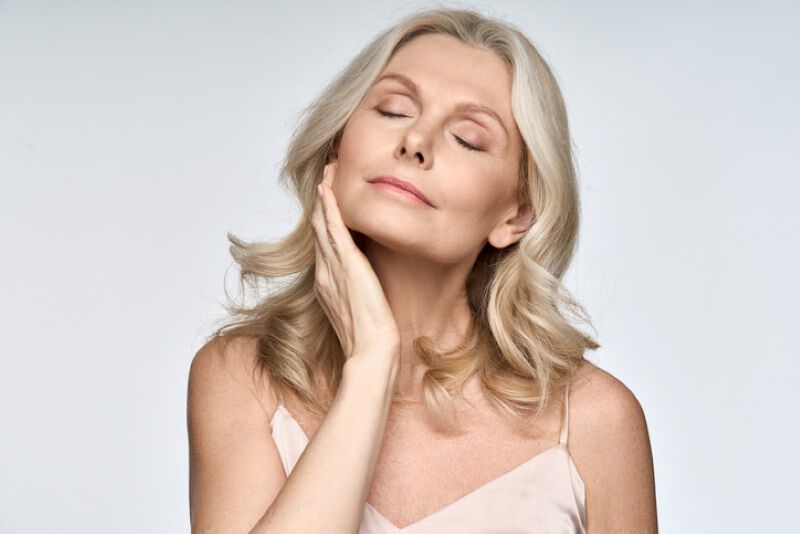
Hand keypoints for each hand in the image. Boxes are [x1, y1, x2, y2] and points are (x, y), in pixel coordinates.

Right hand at [311, 163, 400, 361]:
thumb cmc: (369, 337)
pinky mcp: (347, 264)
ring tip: (327, 172)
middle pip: (318, 228)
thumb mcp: (359, 309)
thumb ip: (356, 294)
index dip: (324, 220)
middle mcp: (324, 272)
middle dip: (322, 202)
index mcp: (326, 283)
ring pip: (324, 223)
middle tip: (325, 175)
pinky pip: (334, 228)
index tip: (328, 200)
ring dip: (325, 196)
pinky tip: (328, 189)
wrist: (371, 350)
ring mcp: (333, 267)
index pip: (323, 244)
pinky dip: (330, 207)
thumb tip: (364, 285)